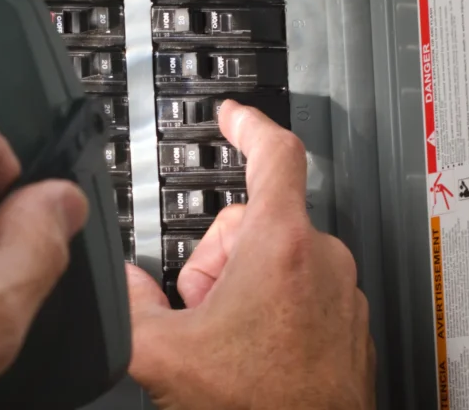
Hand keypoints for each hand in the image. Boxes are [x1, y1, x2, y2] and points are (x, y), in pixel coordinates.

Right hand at [127, 101, 374, 409]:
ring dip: (242, 283)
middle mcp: (324, 262)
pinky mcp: (347, 319)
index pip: (275, 154)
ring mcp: (340, 292)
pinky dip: (271, 303)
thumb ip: (128, 305)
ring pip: (277, 255)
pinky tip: (252, 347)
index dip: (248, 124)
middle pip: (254, 220)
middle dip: (216, 256)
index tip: (233, 114)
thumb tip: (121, 284)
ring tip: (227, 336)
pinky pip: (302, 285)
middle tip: (201, 307)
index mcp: (284, 249)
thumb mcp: (163, 354)